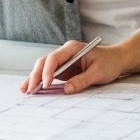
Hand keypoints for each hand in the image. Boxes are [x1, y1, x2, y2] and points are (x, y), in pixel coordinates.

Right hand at [19, 32, 139, 94]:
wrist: (116, 60)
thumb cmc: (109, 63)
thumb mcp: (98, 72)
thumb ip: (82, 80)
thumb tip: (66, 90)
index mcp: (73, 48)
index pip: (55, 58)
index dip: (48, 71)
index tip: (46, 84)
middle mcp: (65, 53)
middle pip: (45, 62)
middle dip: (36, 76)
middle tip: (29, 89)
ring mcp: (63, 61)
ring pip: (44, 68)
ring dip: (34, 78)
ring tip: (24, 90)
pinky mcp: (63, 70)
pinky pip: (49, 74)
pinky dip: (40, 81)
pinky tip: (30, 88)